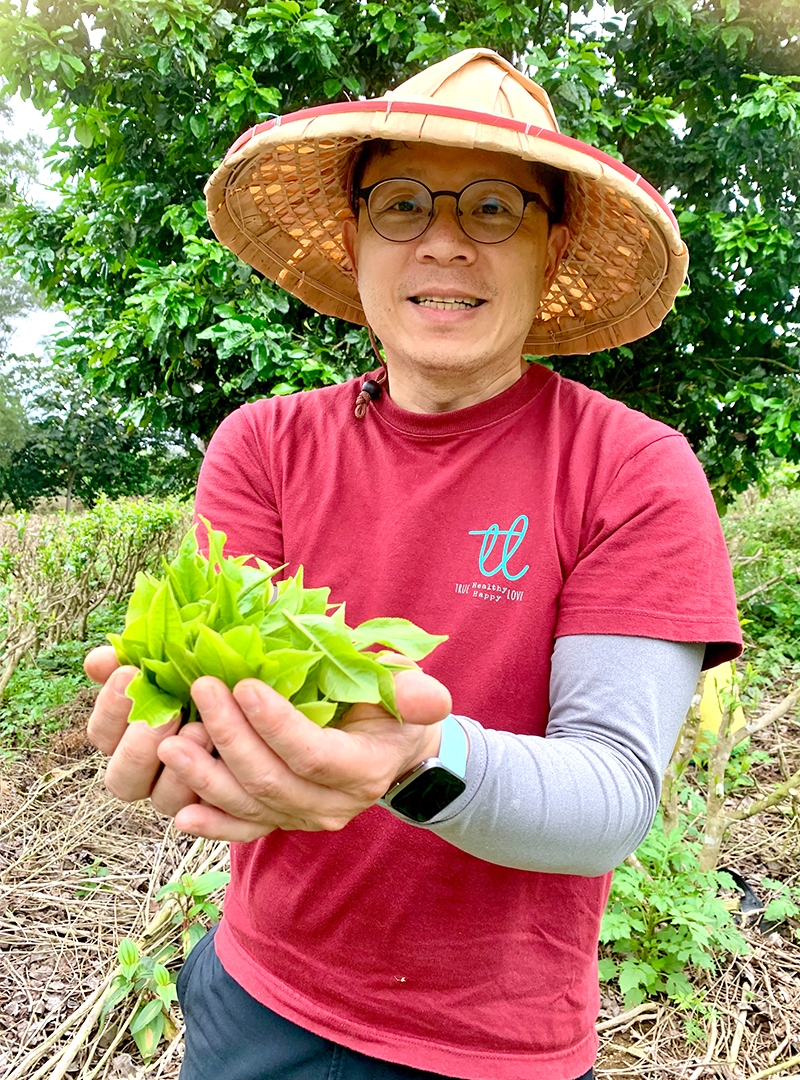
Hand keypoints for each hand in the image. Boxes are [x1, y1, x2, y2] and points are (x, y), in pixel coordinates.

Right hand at [84, 645, 209, 815]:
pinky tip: (224, 762)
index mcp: (129, 737)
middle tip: (168, 715)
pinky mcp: (219, 806)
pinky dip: (213, 795)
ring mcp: (183, 794)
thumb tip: (98, 661)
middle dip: (139, 747)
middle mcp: (150, 772)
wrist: (266, 700)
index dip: (110, 709)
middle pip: (122, 780)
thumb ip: (134, 660)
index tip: (129, 675)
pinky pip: (209, 813)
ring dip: (179, 771)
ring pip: (164, 800)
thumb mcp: (178, 662)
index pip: (102, 735)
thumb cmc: (213, 676)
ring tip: (202, 730)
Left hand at [155, 665, 452, 841]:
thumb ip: (416, 695)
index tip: (244, 684)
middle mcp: (333, 805)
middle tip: (200, 690)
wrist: (390, 751)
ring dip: (206, 777)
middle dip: (231, 735)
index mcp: (363, 769)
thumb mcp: (410, 693)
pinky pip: (243, 830)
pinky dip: (211, 824)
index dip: (276, 724)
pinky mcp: (280, 822)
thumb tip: (427, 698)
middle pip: (272, 779)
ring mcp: (303, 818)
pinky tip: (181, 813)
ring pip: (250, 806)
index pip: (313, 753)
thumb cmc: (393, 710)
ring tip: (171, 744)